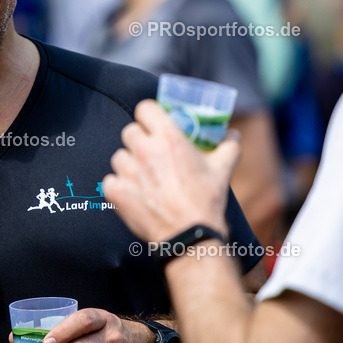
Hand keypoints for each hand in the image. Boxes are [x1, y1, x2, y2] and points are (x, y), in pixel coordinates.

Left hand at [102, 99, 238, 243]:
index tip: (153, 125)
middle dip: (139, 140)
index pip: (144, 108)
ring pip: (118, 156)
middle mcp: (144, 150)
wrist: (190, 234)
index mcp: (168, 137)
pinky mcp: (115, 191)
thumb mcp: (223, 168)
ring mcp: (127, 170)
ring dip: (129, 163)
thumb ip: (229, 145)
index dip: (149, 116)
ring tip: (144, 176)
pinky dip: (119, 185)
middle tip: (151, 153)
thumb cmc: (206, 200)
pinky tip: (134, 192)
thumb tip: (233, 133)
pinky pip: (110, 179)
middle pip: (129, 131)